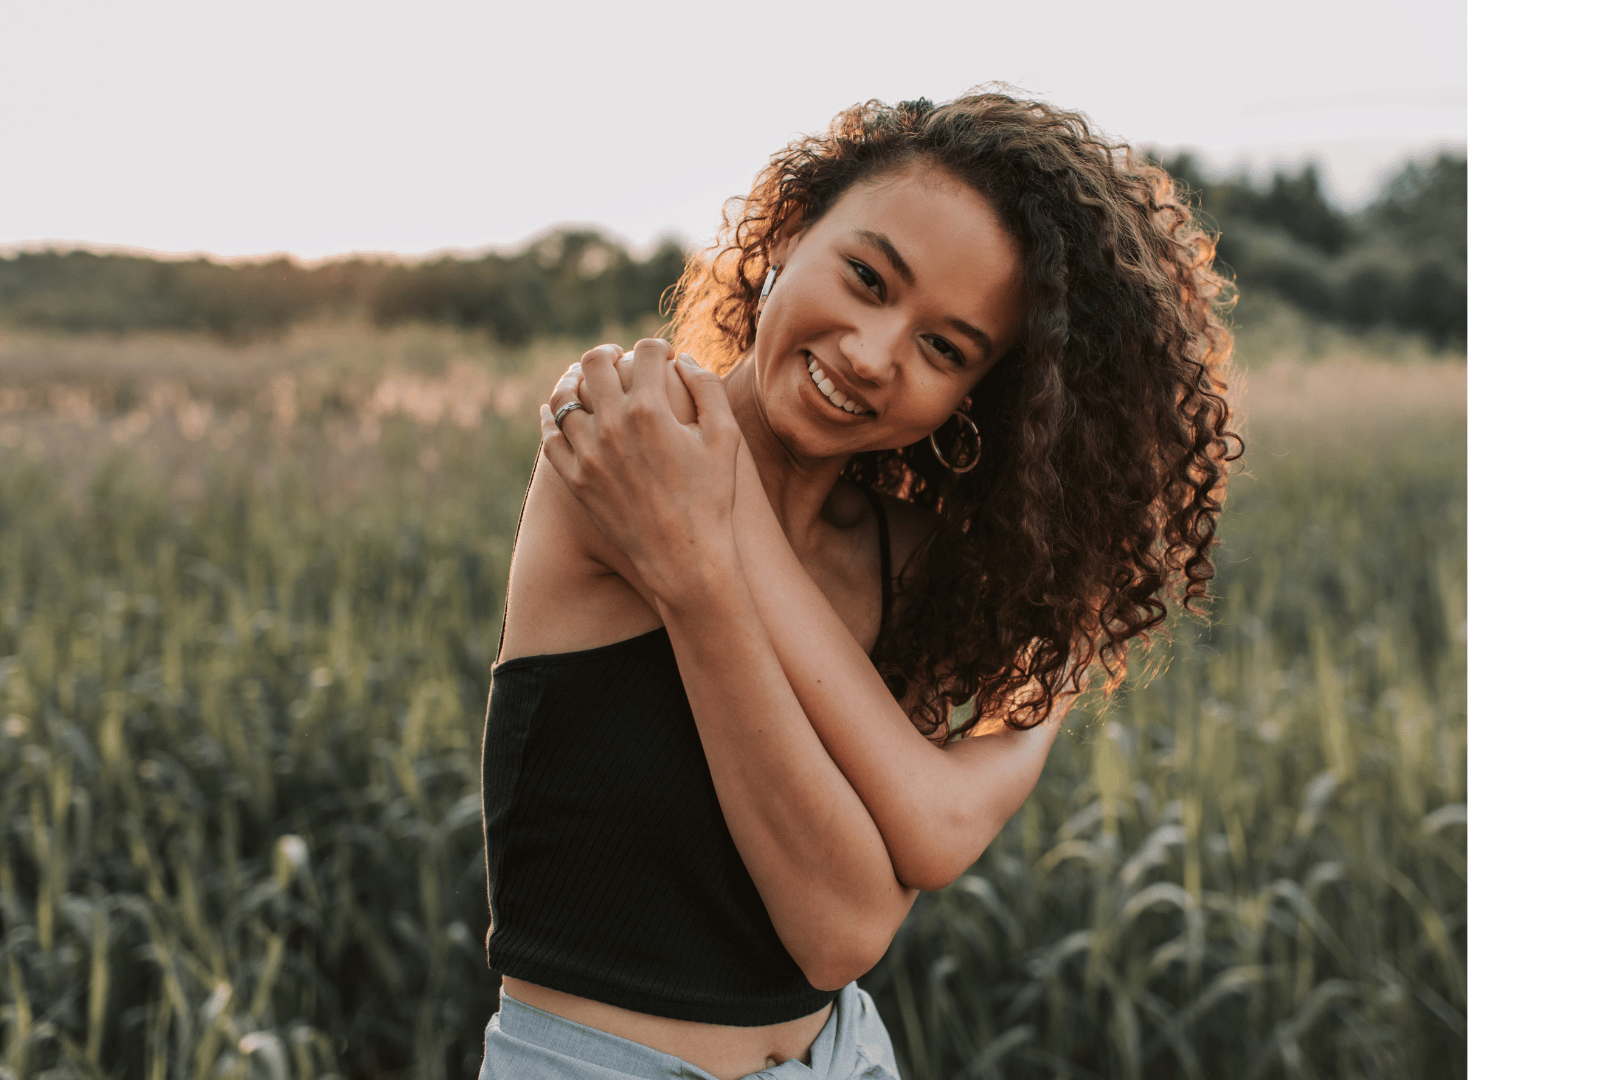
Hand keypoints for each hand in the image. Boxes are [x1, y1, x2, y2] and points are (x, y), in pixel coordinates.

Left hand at [540, 339, 740, 607]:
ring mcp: (588, 453)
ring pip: (563, 396)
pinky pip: (550, 437)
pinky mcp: (575, 479)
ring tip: (587, 380)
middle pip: (595, 362)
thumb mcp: (725, 438)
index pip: (644, 352)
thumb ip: (708, 388)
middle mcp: (613, 425)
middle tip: (621, 359)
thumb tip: (681, 359)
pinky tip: (556, 411)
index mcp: (651, 410)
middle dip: (611, 353)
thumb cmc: (711, 498)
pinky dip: (550, 417)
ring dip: (575, 380)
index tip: (664, 357)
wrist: (684, 558)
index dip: (657, 347)